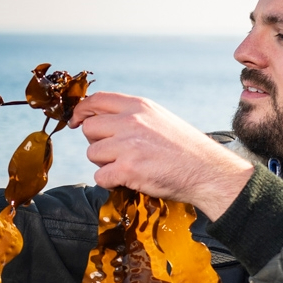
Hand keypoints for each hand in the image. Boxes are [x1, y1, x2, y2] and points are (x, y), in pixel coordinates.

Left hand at [69, 92, 253, 217]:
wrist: (206, 172)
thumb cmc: (184, 149)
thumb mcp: (159, 119)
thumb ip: (131, 116)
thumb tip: (100, 120)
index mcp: (139, 106)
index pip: (96, 100)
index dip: (81, 111)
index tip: (75, 122)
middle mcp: (131, 121)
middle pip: (89, 128)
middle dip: (96, 143)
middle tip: (115, 154)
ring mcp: (127, 145)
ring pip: (91, 153)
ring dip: (103, 164)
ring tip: (127, 167)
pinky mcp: (127, 169)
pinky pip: (100, 176)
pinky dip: (110, 182)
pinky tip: (129, 180)